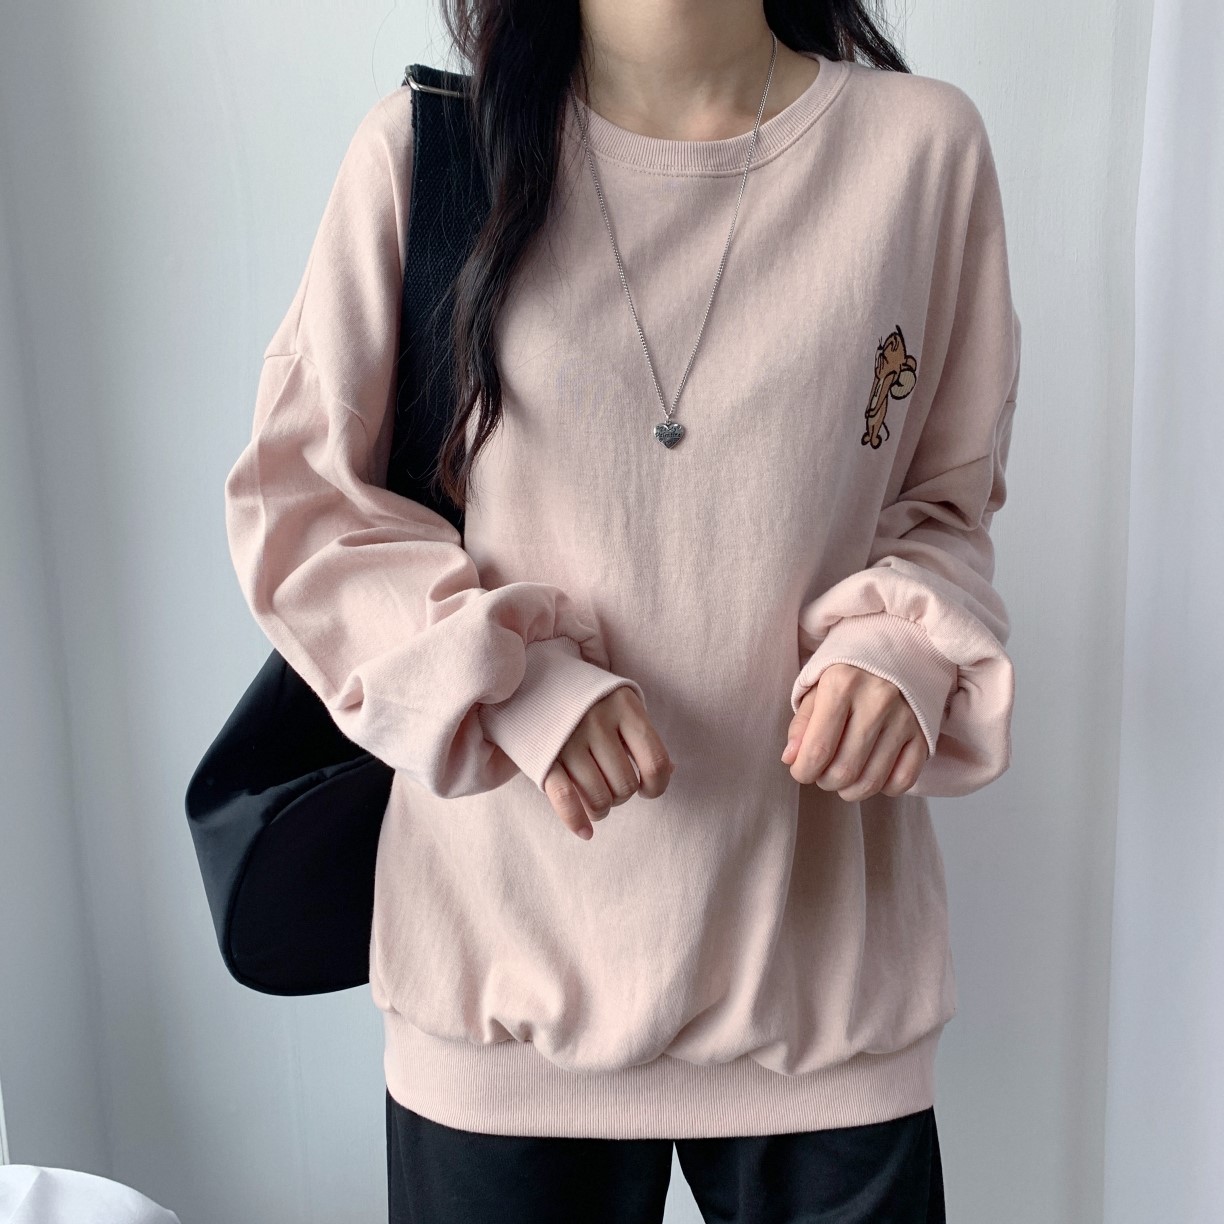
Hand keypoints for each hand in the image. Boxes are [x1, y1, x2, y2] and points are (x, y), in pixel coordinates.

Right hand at [543, 686, 673, 840]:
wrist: (530, 679)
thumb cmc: (585, 699)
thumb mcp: (619, 704)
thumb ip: (641, 736)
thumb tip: (671, 772)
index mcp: (624, 705)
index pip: (656, 761)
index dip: (657, 786)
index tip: (648, 790)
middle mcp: (597, 719)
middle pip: (625, 784)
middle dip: (622, 795)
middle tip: (612, 787)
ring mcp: (568, 738)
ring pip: (598, 797)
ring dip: (601, 808)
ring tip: (597, 800)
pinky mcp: (543, 755)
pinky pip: (565, 799)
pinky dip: (576, 821)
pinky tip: (585, 832)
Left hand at [781, 663, 928, 799]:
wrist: (899, 648)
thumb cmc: (849, 671)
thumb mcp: (817, 685)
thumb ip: (802, 723)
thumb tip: (791, 759)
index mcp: (842, 684)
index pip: (818, 749)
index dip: (803, 771)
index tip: (801, 771)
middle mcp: (877, 700)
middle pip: (844, 770)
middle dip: (825, 782)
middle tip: (821, 773)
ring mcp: (905, 718)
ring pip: (872, 781)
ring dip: (850, 790)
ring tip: (842, 778)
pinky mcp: (924, 733)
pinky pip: (903, 780)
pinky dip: (883, 788)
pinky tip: (871, 774)